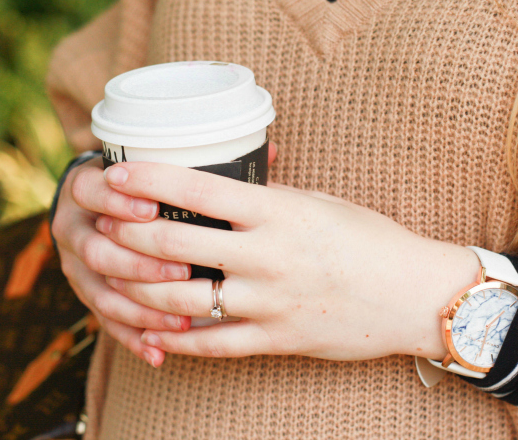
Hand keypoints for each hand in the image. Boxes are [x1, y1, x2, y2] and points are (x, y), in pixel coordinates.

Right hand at [51, 157, 191, 366]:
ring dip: (141, 308)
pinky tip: (158, 354)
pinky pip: (106, 322)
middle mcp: (73, 228)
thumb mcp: (154, 165)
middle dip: (139, 263)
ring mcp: (75, 266)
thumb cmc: (142, 181)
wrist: (97, 204)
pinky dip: (133, 338)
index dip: (117, 201)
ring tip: (182, 321)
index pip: (90, 192)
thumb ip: (199, 164)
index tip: (151, 207)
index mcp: (84, 189)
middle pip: (96, 250)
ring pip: (101, 293)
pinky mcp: (86, 294)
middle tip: (182, 270)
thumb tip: (271, 151)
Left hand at [95, 161, 480, 362]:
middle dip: (127, 233)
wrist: (414, 294)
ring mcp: (269, 302)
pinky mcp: (277, 340)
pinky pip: (212, 345)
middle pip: (174, 243)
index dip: (147, 179)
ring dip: (138, 289)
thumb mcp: (318, 203)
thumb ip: (268, 199)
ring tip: (114, 277)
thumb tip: (222, 188)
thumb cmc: (369, 239)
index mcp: (277, 212)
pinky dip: (175, 340)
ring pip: (181, 300)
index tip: (115, 172)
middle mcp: (267, 256)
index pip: (197, 188)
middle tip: (103, 224)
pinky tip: (150, 331)